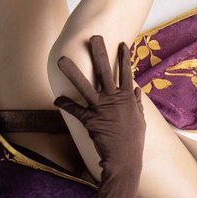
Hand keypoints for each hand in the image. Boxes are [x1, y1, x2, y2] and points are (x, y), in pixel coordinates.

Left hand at [54, 35, 144, 176]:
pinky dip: (65, 104)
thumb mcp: (140, 120)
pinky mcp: (90, 120)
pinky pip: (74, 110)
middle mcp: (114, 99)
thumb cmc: (133, 142)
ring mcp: (101, 108)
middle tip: (94, 37)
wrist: (124, 160)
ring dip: (72, 71)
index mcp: (128, 98)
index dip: (124, 59)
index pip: (126, 73)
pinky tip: (56, 99)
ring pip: (84, 85)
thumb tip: (137, 91)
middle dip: (99, 52)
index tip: (122, 44)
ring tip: (61, 58)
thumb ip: (137, 104)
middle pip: (105, 71)